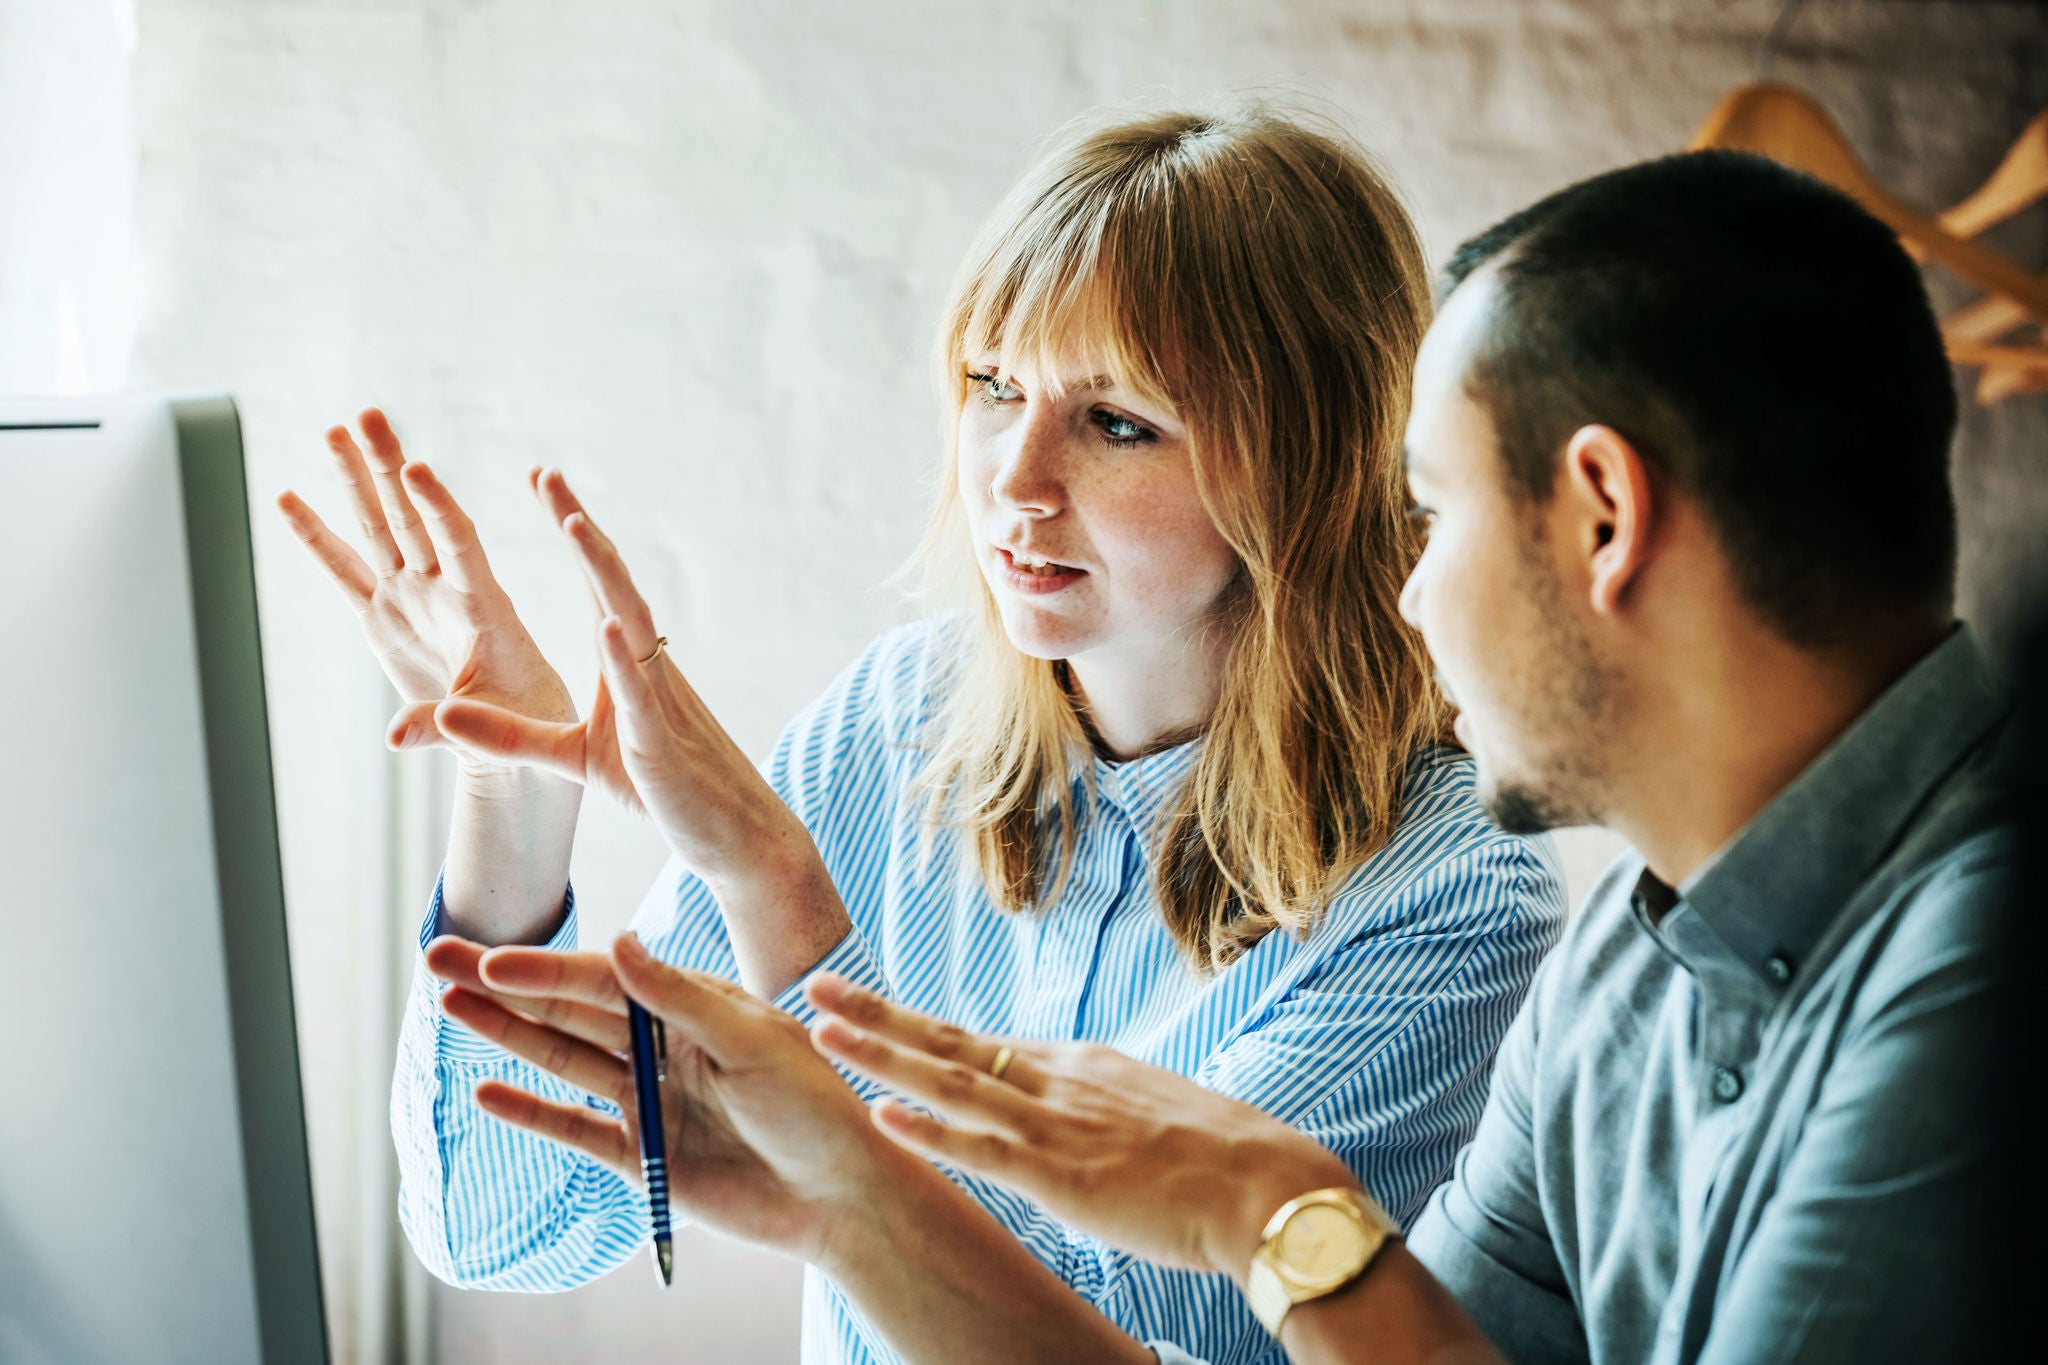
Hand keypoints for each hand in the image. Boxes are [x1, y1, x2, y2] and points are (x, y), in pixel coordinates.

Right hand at [276, 409, 576, 777]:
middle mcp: (442, 589)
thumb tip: (394, 741)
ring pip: (378, 529)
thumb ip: (444, 727)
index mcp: (482, 605)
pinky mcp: (383, 617)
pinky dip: (315, 538)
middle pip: (412, 517)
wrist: (512, 732)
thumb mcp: (493, 727)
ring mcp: (409, 597)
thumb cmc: (521, 721)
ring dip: (356, 482)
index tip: (417, 468)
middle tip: (368, 415)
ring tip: (334, 430)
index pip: (459, 543)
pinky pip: (342, 571)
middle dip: (389, 467)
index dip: (438, 507)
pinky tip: (288, 499)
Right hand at [426, 933, 901, 1264]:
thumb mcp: (753, 1041)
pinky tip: (486, 1091)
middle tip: (438, 956)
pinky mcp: (645, 1157)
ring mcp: (649, 1100)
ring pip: (563, 1060)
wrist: (841, 1193)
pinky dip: (531, 1112)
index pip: (604, 980)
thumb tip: (619, 942)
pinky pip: (576, 1130)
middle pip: (569, 1010)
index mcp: (693, 1006)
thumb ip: (680, 997)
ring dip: (507, 1034)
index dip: (546, 970)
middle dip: (504, 985)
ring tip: (449, 1006)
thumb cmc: (816, 1104)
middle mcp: (664, 1046)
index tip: (493, 958)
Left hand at [427, 469, 814, 892]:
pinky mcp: (660, 743)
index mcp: (627, 662)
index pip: (597, 583)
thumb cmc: (662, 790)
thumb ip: (510, 736)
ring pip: (631, 621)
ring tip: (573, 524)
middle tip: (547, 474)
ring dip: (603, 572)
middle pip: (612, 582)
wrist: (733, 835)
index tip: (543, 481)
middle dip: (580, 527)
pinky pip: (641, 693)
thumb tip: (445, 713)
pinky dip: (623, 656)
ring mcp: (659, 699)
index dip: (572, 531)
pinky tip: (608, 623)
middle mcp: (647, 665)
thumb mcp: (572, 758)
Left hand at [806, 973, 1360, 1282]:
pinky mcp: (1064, 1177)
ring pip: (951, 1083)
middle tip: (814, 984)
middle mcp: (1057, 1081)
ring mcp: (1057, 1126)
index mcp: (1075, 1066)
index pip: (975, 1041)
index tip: (861, 1005)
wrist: (1268, 1185)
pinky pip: (985, 1152)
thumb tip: (1067, 1114)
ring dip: (881, 1057)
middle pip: (947, 1041)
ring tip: (822, 1032)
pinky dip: (930, 1134)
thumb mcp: (1143, 1110)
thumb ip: (1094, 1107)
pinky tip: (884, 1117)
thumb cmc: (1219, 1158)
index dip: (911, 1024)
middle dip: (876, 1015)